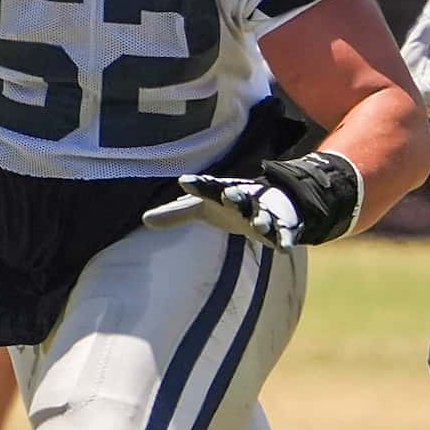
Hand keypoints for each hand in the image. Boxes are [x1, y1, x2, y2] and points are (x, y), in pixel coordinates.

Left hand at [141, 151, 362, 248]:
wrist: (276, 203)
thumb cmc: (232, 206)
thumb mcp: (205, 209)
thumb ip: (177, 214)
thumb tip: (143, 219)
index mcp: (224, 192)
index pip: (208, 188)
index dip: (198, 186)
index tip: (184, 182)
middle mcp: (246, 199)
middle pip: (240, 196)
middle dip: (235, 196)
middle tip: (228, 195)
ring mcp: (266, 211)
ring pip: (264, 214)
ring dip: (262, 218)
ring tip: (258, 225)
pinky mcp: (283, 225)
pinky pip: (285, 232)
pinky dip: (286, 238)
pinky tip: (284, 247)